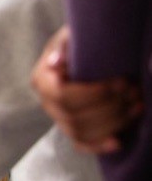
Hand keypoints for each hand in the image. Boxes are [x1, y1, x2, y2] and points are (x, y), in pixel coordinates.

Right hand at [31, 27, 141, 153]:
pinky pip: (82, 143)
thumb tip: (55, 62)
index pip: (63, 97)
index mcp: (43, 79)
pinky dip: (99, 145)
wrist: (86, 51)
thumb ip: (64, 45)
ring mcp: (59, 118)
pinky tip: (118, 142)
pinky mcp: (73, 128)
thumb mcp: (72, 36)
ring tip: (137, 105)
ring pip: (81, 132)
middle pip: (75, 117)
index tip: (121, 82)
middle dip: (110, 107)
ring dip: (114, 122)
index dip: (94, 94)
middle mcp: (46, 102)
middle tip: (135, 91)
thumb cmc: (81, 41)